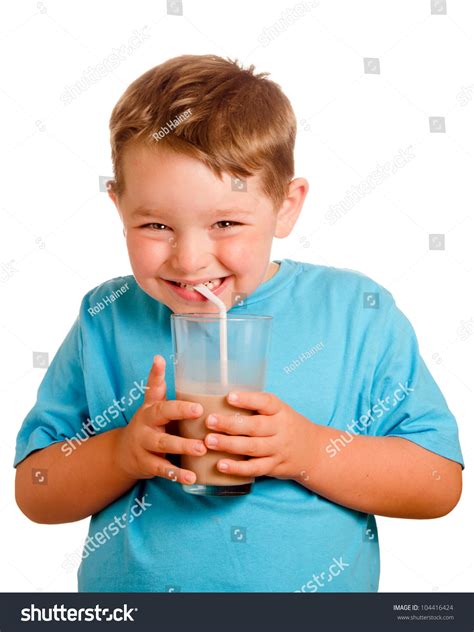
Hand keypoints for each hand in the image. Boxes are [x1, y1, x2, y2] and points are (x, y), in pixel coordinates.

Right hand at [114, 355, 207, 484]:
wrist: (123, 455)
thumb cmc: (147, 425)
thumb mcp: (150, 405)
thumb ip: (157, 385)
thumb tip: (159, 356)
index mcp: (150, 408)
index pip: (154, 388)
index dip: (156, 374)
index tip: (160, 360)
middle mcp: (145, 424)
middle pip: (161, 415)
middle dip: (180, 412)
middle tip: (201, 412)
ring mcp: (144, 445)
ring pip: (163, 445)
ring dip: (183, 446)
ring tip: (202, 448)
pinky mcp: (146, 465)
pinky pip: (163, 469)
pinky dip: (177, 474)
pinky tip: (192, 477)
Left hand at [203, 391, 315, 480]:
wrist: (314, 451)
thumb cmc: (287, 426)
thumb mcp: (279, 411)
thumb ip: (256, 406)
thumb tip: (219, 398)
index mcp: (280, 410)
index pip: (265, 402)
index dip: (247, 399)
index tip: (229, 396)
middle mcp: (281, 429)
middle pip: (255, 426)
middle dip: (230, 424)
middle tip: (209, 421)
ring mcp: (278, 449)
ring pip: (253, 447)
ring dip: (229, 445)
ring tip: (209, 441)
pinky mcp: (274, 467)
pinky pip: (255, 468)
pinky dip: (237, 468)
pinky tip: (221, 465)